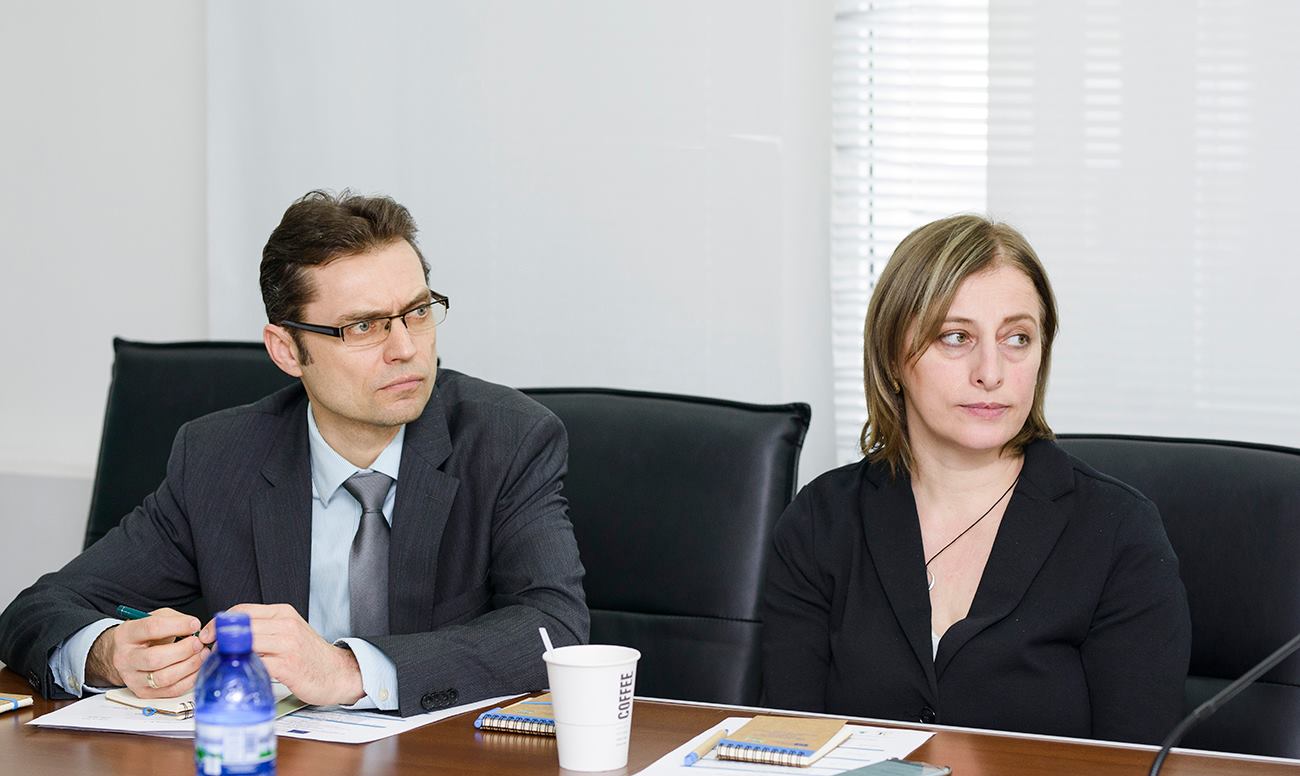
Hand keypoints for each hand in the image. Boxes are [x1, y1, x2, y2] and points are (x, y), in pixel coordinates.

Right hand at [86, 608, 206, 696]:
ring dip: (188, 666)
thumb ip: (175, 619)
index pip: (151, 628)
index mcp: (126, 634)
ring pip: (163, 678)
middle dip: (183, 650)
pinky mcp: (144, 693)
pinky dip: (189, 679)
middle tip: (198, 643)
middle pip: (155, 659)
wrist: (126, 654)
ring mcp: (133, 679)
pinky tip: (197, 668)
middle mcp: (126, 658)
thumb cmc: (145, 635)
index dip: (177, 626)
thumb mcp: (156, 618)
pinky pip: (171, 691)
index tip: (194, 625)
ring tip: (201, 655)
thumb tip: (194, 626)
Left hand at [201, 603, 364, 705]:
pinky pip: (256, 664)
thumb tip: (229, 634)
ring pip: (246, 643)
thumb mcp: (290, 632)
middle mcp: (286, 625)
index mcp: (284, 613)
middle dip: (219, 640)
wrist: (339, 673)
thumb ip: (265, 629)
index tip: (207, 635)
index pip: (242, 610)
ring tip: (221, 665)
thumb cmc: (311, 656)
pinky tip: (237, 675)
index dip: (219, 623)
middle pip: (240, 626)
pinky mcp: (288, 666)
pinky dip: (242, 670)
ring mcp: (288, 645)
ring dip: (228, 656)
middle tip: (209, 653)